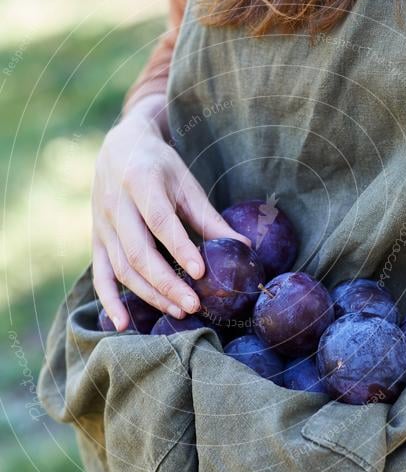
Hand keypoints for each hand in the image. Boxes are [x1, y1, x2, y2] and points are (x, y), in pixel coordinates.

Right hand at [91, 95, 248, 329]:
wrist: (120, 147)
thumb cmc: (160, 165)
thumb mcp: (186, 182)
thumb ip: (208, 217)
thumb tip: (243, 247)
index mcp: (141, 182)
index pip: (160, 221)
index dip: (179, 248)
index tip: (201, 272)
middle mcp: (115, 205)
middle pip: (138, 252)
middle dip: (166, 283)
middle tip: (194, 305)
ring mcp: (101, 225)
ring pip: (121, 268)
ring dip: (149, 294)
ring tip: (179, 311)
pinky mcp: (96, 240)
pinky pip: (100, 275)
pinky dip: (109, 301)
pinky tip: (123, 324)